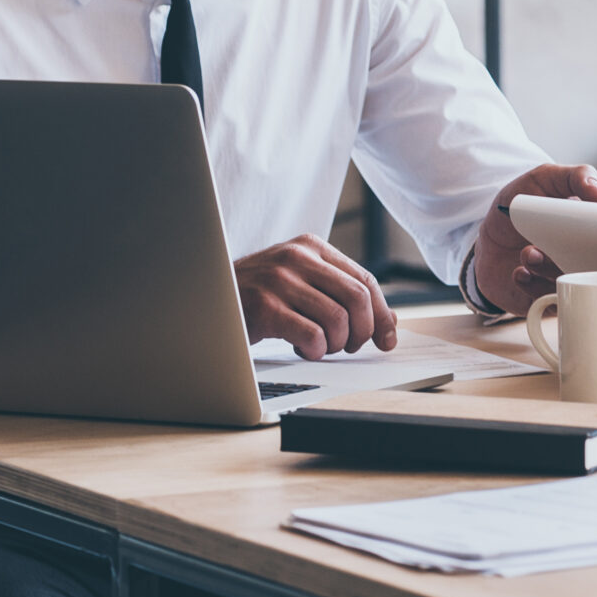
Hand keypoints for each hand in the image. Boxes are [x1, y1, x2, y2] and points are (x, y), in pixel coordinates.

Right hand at [235, 235, 395, 360]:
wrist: (208, 299)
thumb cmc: (258, 296)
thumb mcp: (300, 282)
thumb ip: (340, 293)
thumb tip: (388, 322)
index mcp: (311, 246)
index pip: (365, 279)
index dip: (382, 314)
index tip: (387, 339)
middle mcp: (297, 257)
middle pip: (357, 298)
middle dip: (363, 331)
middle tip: (350, 346)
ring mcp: (279, 280)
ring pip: (338, 319)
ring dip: (335, 344)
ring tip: (319, 346)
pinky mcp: (265, 307)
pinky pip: (312, 336)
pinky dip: (314, 350)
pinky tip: (300, 348)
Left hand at [473, 162, 596, 313]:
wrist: (487, 234)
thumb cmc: (521, 205)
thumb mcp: (545, 179)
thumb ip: (574, 176)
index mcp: (594, 234)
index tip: (588, 237)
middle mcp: (584, 261)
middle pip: (596, 272)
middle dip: (572, 261)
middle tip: (547, 246)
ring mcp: (565, 281)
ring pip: (572, 288)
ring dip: (548, 272)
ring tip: (528, 254)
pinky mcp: (544, 299)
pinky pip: (549, 304)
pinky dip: (533, 290)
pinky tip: (519, 273)